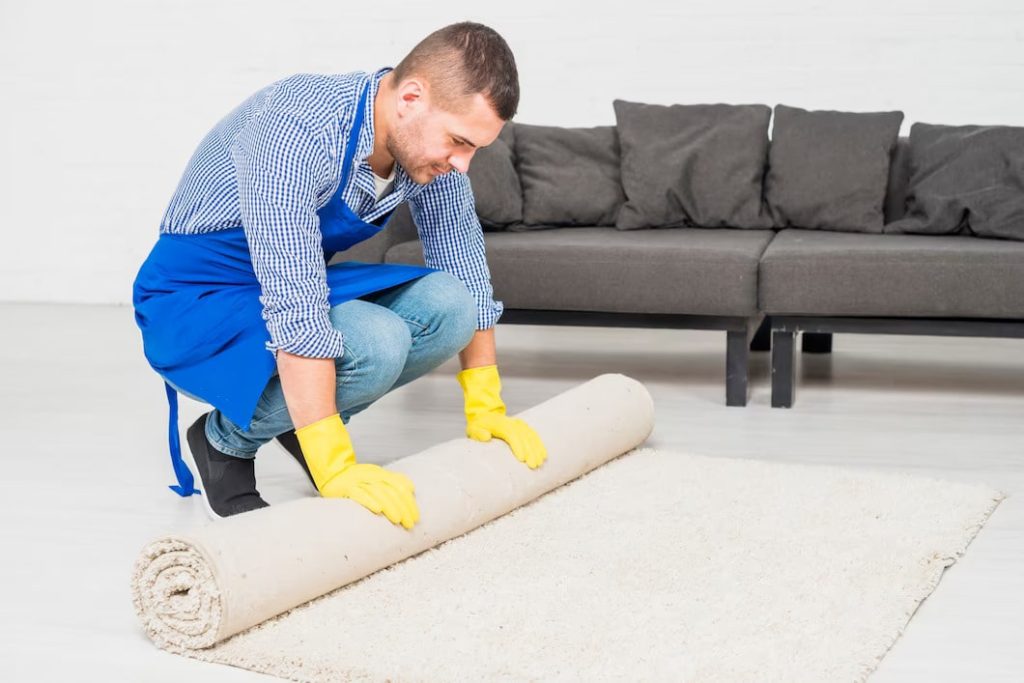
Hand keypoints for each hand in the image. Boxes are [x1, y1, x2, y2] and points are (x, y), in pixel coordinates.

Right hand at [294, 413, 418, 528]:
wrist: (332, 472)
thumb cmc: (357, 479)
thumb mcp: (377, 477)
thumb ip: (393, 481)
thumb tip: (411, 489)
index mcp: (380, 473)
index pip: (399, 487)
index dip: (409, 502)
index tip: (415, 517)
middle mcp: (371, 475)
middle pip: (391, 491)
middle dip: (402, 508)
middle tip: (409, 523)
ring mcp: (358, 480)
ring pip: (378, 492)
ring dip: (390, 506)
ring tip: (398, 519)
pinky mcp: (346, 488)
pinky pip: (359, 494)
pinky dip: (369, 501)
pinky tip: (378, 509)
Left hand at [457, 365, 546, 468]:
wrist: (485, 415)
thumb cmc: (478, 426)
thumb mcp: (473, 429)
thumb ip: (478, 433)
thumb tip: (486, 437)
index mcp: (500, 424)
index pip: (512, 434)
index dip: (518, 446)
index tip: (521, 459)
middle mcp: (512, 423)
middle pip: (524, 437)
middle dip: (530, 451)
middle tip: (533, 465)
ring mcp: (519, 424)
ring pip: (531, 436)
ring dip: (536, 450)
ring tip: (539, 463)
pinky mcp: (523, 427)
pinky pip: (534, 435)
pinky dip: (539, 445)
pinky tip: (543, 455)